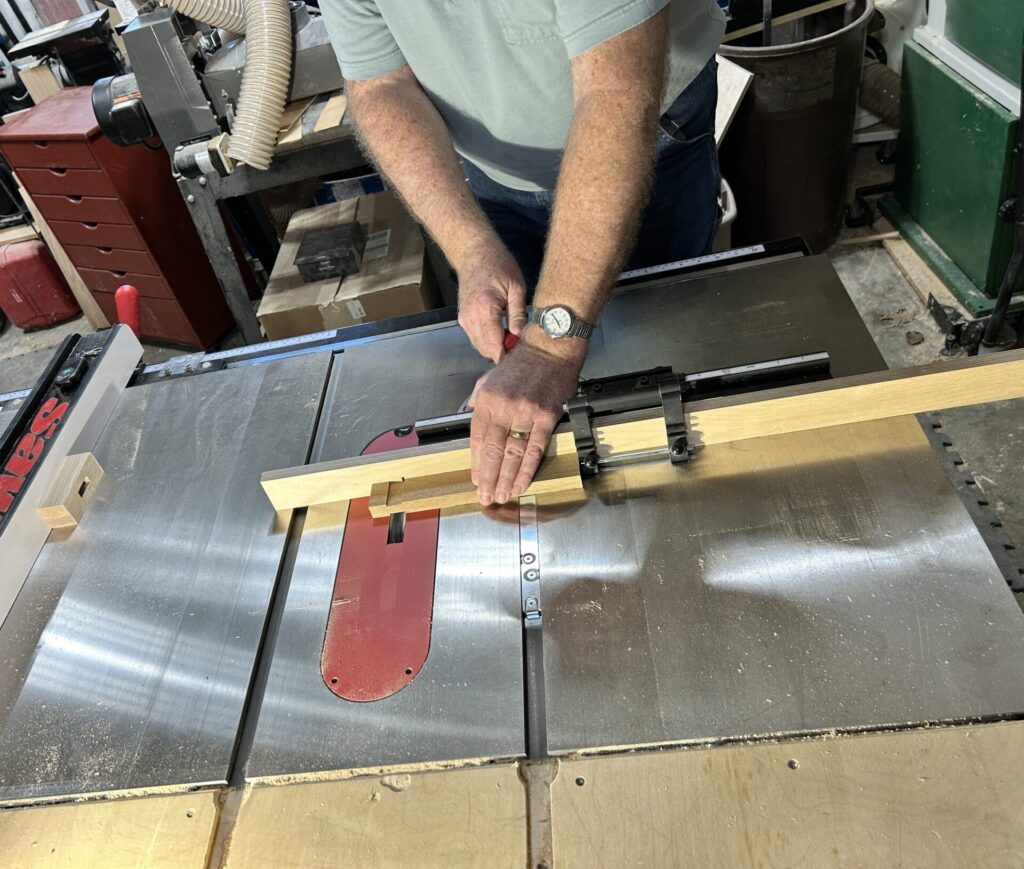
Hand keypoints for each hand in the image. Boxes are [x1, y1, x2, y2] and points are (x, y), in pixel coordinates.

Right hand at [457, 243, 527, 362]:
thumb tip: (520, 338)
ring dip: (495, 347)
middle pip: (486, 350)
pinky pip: (476, 339)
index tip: (522, 354)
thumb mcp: (516, 288)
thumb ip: (518, 315)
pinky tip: (501, 331)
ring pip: (480, 347)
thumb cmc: (499, 266)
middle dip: (503, 352)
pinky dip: (488, 340)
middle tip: (520, 344)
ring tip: (511, 336)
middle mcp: (470, 318)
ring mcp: (464, 320)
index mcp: (484, 310)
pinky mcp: (462, 319)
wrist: (475, 254)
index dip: (508, 355)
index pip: (494, 346)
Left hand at [468, 334, 585, 504]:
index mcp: (486, 399)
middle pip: (492, 450)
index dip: (475, 463)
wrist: (550, 348)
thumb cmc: (521, 362)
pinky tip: (521, 483)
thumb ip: (478, 402)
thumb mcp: (488, 378)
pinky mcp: (546, 417)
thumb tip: (471, 422)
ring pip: (512, 454)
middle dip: (487, 477)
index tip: (475, 480)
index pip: (477, 439)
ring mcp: (525, 413)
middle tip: (485, 496)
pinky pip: (534, 449)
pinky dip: (527, 469)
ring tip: (501, 495)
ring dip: (505, 479)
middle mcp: (503, 407)